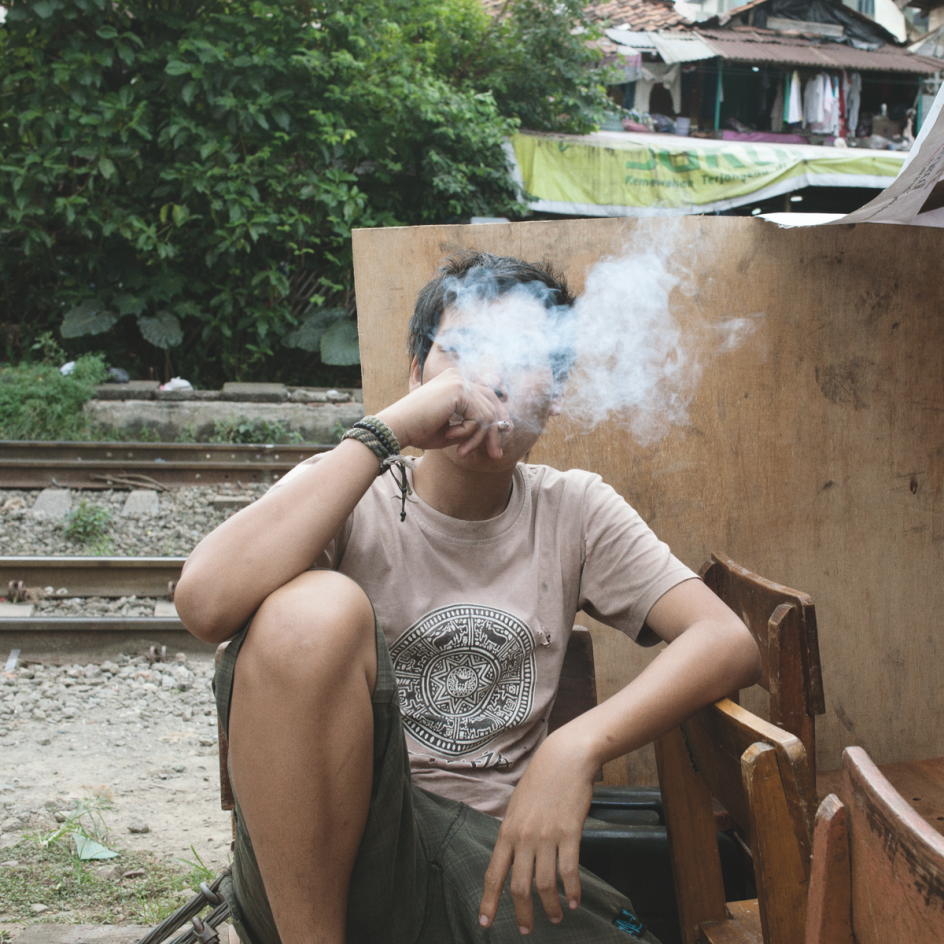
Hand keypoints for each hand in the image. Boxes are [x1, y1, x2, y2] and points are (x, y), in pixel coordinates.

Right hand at [376, 368, 512, 458]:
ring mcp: (458, 381)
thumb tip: (498, 431)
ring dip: (477, 438)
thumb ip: (472, 426)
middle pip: (490, 403)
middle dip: (495, 431)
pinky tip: (450, 436)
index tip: (506, 434)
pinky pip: (477, 418)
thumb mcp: (452, 430)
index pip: (485, 396)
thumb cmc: (418, 430)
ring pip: (486, 414)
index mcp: (453, 381)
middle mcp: (457, 377)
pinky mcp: (458, 391)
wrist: (397, 428)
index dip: (498, 415)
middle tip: (497, 454)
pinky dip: (468, 433)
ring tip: (462, 452)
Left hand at [478, 731, 596, 934]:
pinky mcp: (569, 833)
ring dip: (550, 907)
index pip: (494, 873)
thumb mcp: (517, 806)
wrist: (564, 759)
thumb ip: (513, 833)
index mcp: (507, 831)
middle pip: (519, 886)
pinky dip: (571, 891)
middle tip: (526, 929)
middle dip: (522, 913)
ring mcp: (546, 836)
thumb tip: (510, 857)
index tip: (485, 922)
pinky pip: (568, 871)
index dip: (489, 901)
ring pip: (544, 884)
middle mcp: (524, 837)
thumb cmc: (540, 781)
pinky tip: (573, 901)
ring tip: (555, 917)